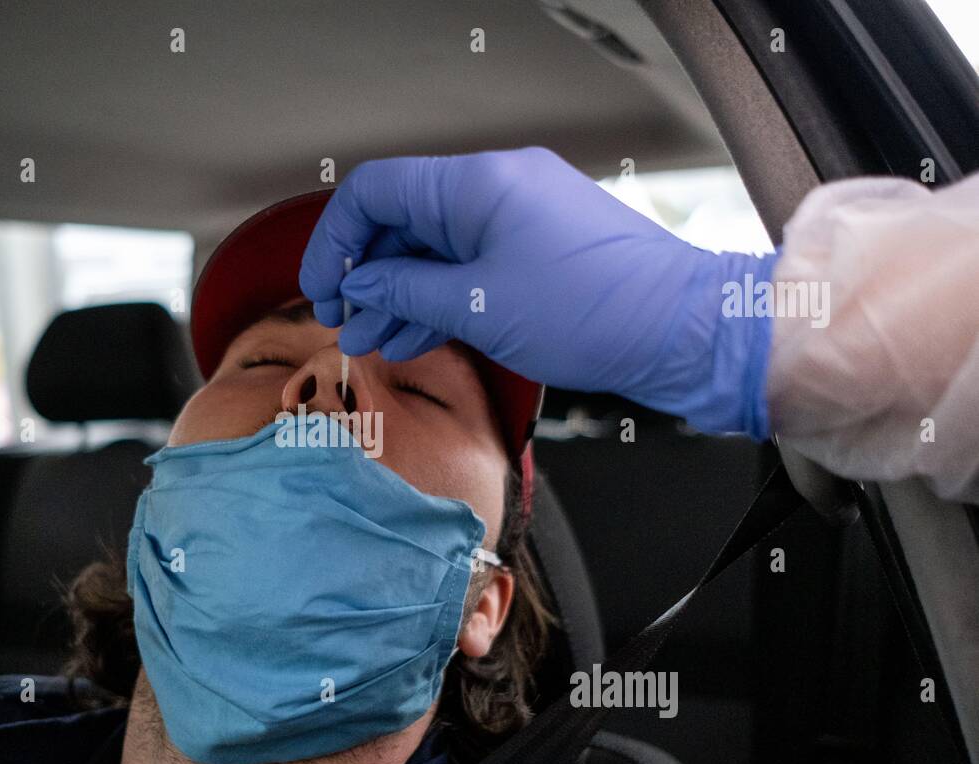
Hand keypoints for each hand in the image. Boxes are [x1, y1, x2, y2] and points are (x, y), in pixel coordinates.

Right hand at [299, 147, 776, 437]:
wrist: (682, 330)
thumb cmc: (594, 309)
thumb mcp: (478, 305)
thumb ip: (406, 290)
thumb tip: (361, 285)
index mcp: (477, 183)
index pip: (377, 191)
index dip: (336, 241)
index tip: (321, 289)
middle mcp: (496, 189)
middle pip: (403, 222)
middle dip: (365, 274)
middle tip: (342, 322)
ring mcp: (519, 220)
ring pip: (435, 250)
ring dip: (398, 294)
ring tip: (370, 340)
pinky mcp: (537, 254)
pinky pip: (470, 268)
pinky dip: (437, 299)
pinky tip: (412, 335)